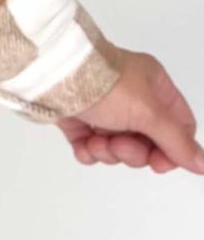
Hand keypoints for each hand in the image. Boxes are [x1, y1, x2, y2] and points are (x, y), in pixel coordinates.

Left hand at [54, 48, 203, 174]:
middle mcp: (131, 96)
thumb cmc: (105, 86)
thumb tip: (203, 164)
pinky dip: (88, 150)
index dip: (172, 149)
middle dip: (133, 150)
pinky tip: (83, 143)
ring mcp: (104, 109)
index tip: (159, 163)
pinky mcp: (78, 119)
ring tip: (96, 140)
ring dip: (108, 151)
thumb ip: (176, 141)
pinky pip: (92, 147)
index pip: (178, 125)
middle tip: (119, 144)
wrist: (51, 75)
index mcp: (154, 86)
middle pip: (148, 141)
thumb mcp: (148, 112)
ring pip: (119, 147)